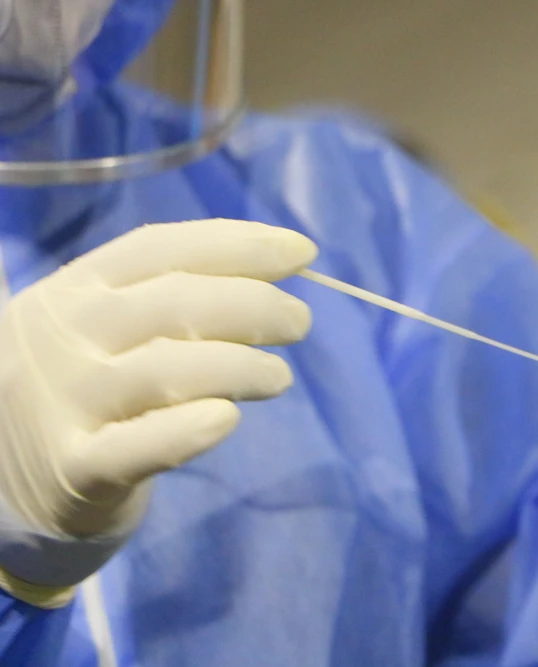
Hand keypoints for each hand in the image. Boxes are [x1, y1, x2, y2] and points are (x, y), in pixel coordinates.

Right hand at [0, 219, 315, 605]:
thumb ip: (176, 296)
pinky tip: (227, 418)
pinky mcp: (77, 470)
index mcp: (75, 287)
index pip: (162, 247)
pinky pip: (138, 447)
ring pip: (166, 369)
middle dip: (254, 304)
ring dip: (241, 366)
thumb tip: (285, 263)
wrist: (7, 475)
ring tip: (279, 377)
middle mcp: (64, 336)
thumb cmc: (85, 386)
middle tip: (299, 322)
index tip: (302, 252)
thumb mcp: (106, 327)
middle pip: (174, 303)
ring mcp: (65, 403)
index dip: (239, 244)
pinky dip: (188, 431)